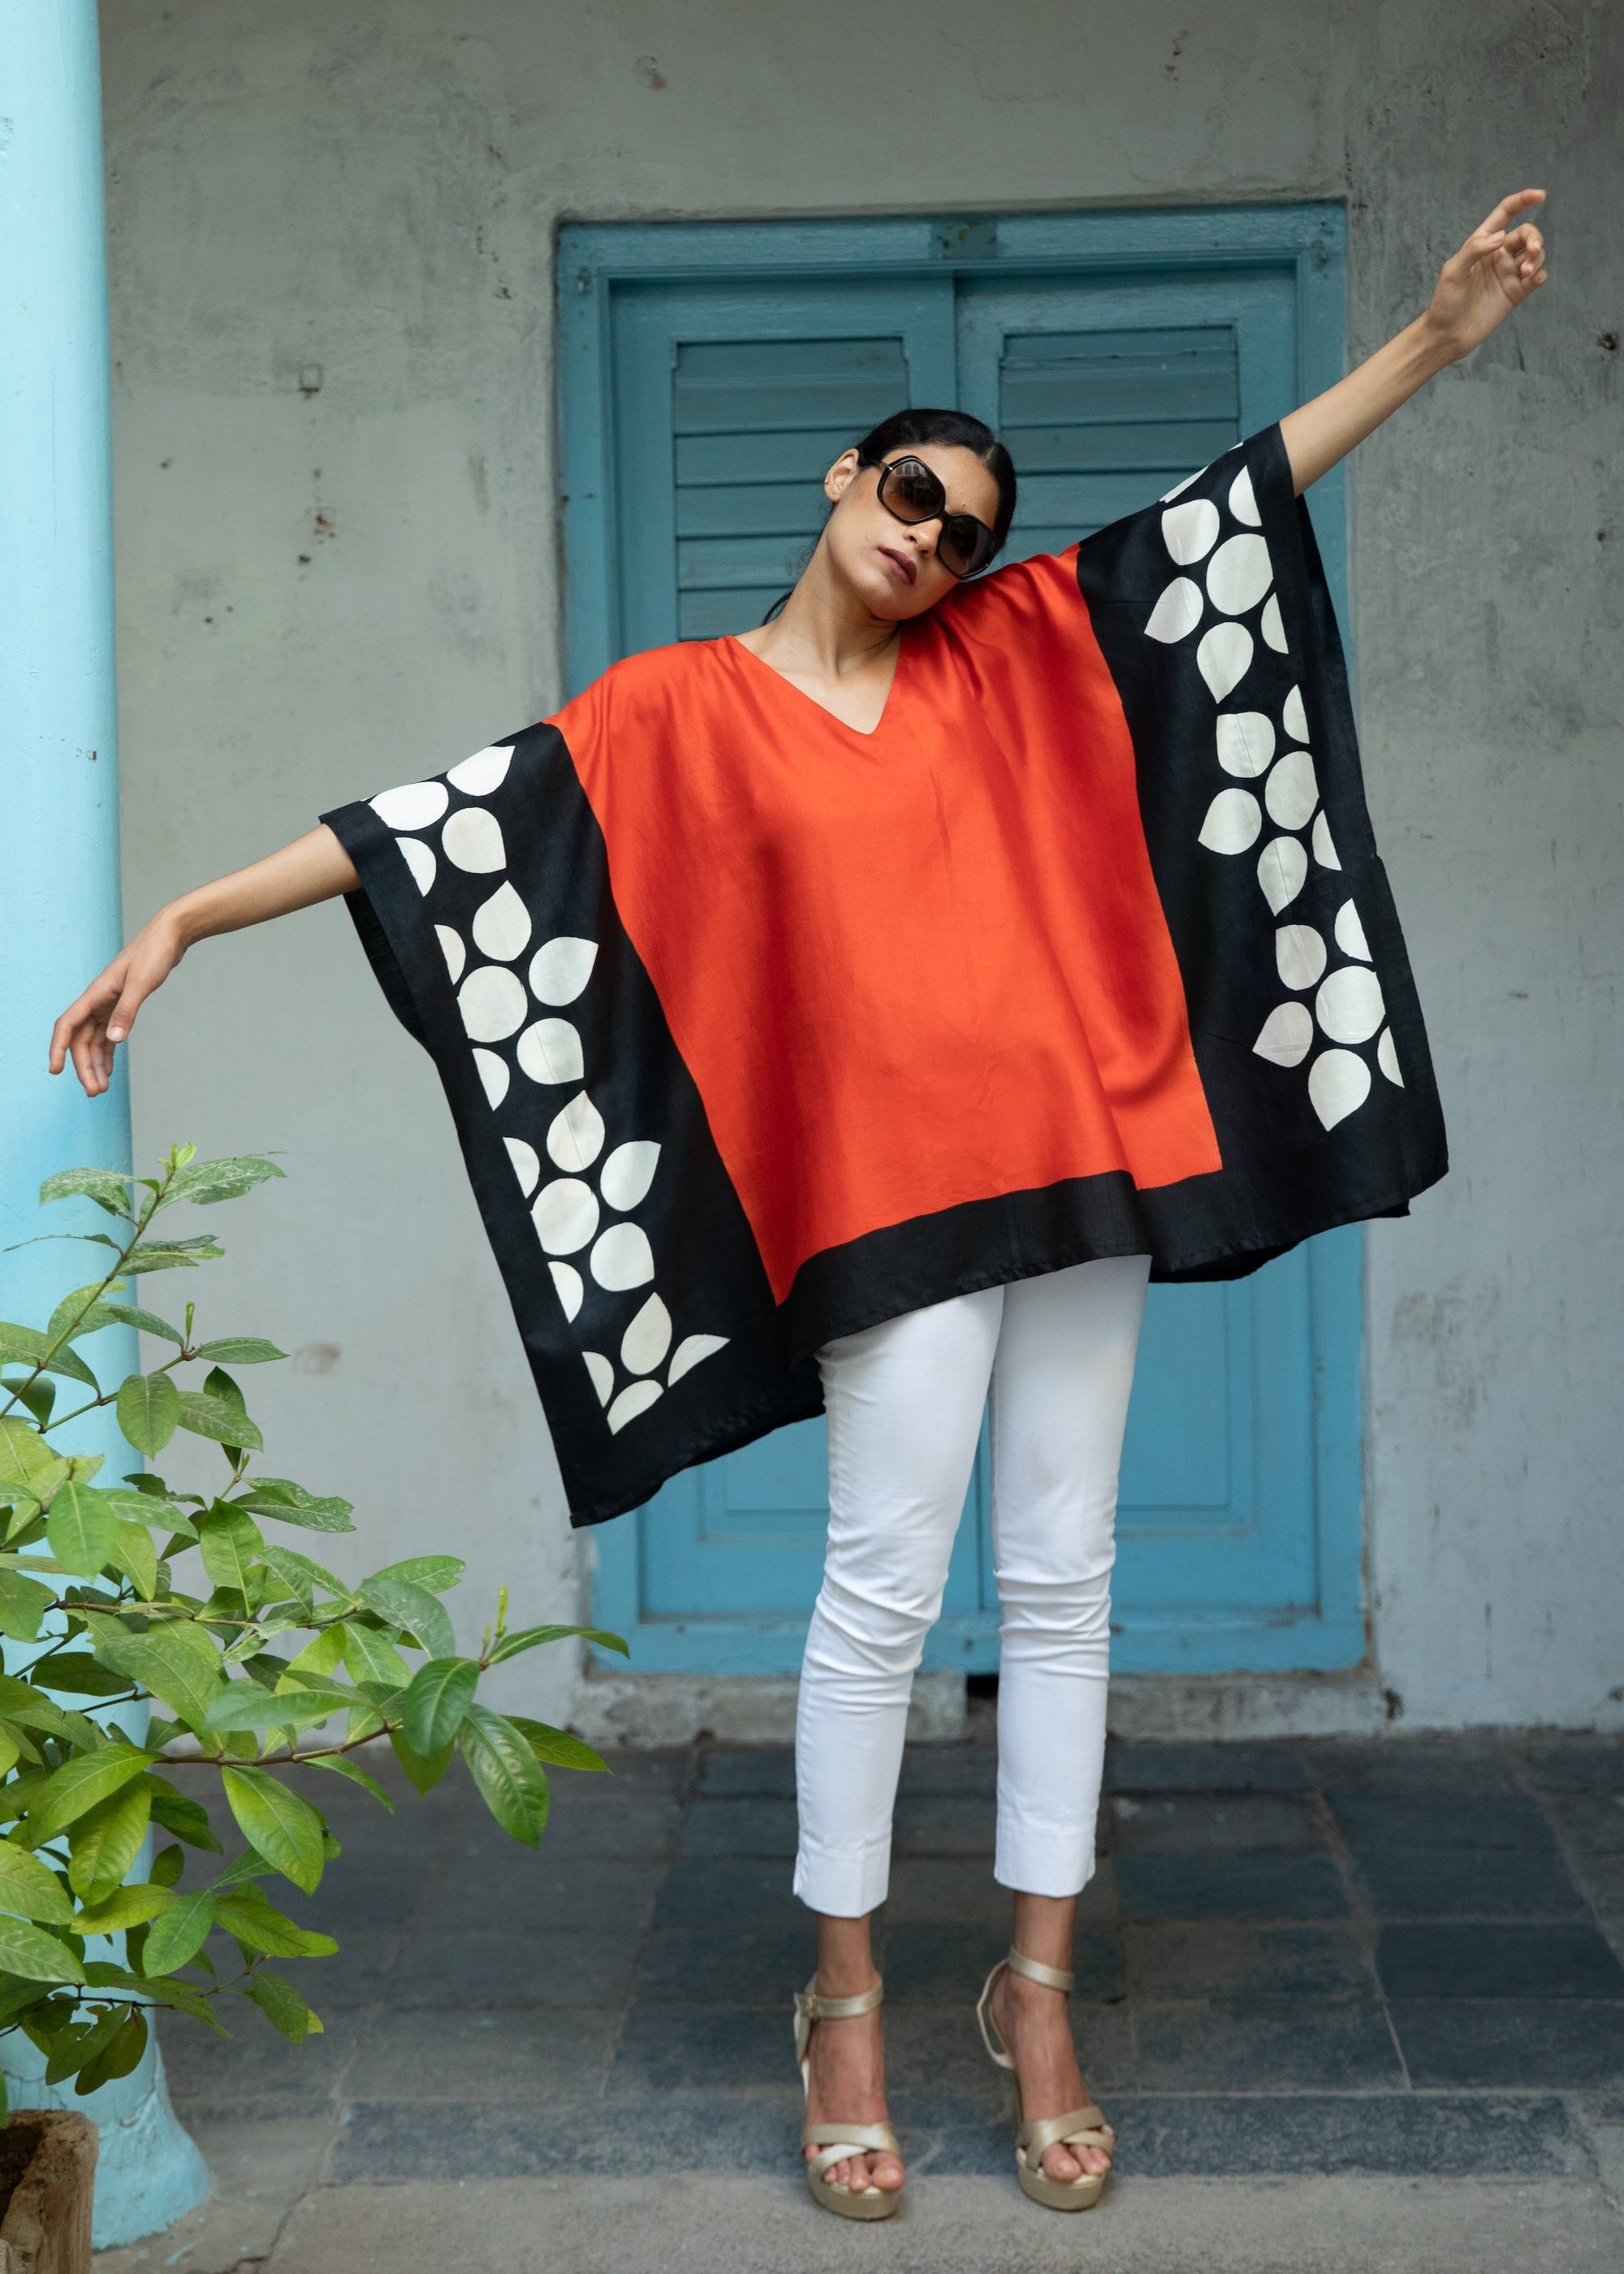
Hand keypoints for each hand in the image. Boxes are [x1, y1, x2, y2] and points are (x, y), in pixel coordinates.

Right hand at [49, 912, 187, 1098]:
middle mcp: (97, 1001)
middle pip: (81, 1040)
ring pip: (94, 1041)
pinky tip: (109, 1070)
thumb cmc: (154, 954)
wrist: (169, 937)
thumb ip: (127, 1012)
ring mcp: (108, 1004)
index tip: (55, 1070)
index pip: (67, 1025)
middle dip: (84, 1067)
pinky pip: (108, 1035)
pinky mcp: (122, 1005)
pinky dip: (108, 1054)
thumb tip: (113, 1040)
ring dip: (95, 1064)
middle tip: (95, 1092)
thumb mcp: (142, 983)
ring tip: (101, 1089)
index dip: (58, 1048)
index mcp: (95, 994)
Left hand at [1423, 189, 1547, 362]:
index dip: (1523, 201)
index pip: (1506, 214)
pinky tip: (1533, 279)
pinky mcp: (1516, 293)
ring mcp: (1508, 273)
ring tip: (1527, 272)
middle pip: (1526, 234)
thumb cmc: (1445, 302)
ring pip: (1535, 254)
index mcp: (1482, 243)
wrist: (1447, 336)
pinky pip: (1537, 277)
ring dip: (1538, 257)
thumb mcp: (1453, 271)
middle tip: (1533, 250)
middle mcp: (1498, 255)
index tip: (1541, 195)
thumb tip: (1502, 236)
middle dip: (1535, 237)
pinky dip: (1540, 274)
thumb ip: (1475, 249)